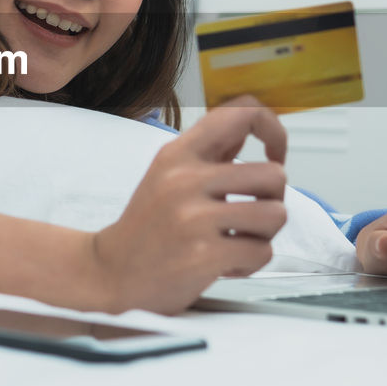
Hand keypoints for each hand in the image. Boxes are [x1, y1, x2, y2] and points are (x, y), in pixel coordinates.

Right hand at [91, 95, 288, 314]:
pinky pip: (262, 252)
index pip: (242, 113)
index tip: (272, 153)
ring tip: (237, 240)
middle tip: (250, 214)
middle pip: (274, 174)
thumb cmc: (148, 225)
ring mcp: (194, 218)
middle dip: (273, 199)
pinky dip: (251, 263)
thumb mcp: (169, 174)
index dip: (272, 129)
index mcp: (179, 153)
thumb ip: (210, 153)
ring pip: (276, 214)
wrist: (111, 272)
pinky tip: (225, 263)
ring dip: (264, 234)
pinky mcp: (203, 255)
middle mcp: (185, 179)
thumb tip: (254, 127)